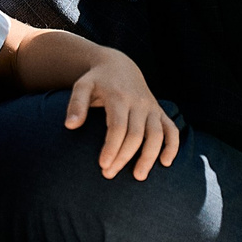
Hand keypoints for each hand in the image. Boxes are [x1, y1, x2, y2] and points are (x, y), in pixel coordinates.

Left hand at [63, 48, 181, 180]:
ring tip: (138, 176)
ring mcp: (151, 107)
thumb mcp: (82, 86)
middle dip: (124, 157)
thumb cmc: (97, 80)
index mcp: (118, 97)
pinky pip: (171, 129)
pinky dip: (172, 146)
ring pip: (156, 134)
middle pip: (136, 134)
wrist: (119, 65)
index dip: (112, 147)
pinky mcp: (159, 111)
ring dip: (149, 157)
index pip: (118, 126)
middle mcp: (138, 102)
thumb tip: (70, 126)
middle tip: (109, 174)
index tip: (103, 165)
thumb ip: (76, 105)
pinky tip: (165, 163)